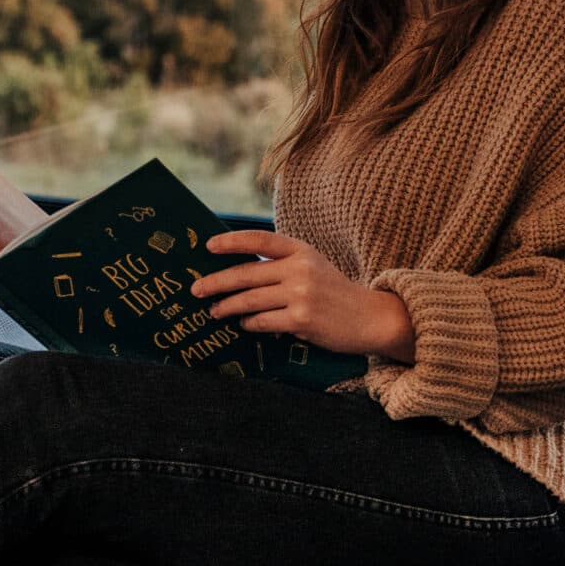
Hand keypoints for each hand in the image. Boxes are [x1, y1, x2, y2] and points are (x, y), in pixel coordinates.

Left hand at [194, 230, 416, 361]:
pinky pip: (263, 321)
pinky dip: (249, 324)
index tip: (208, 246)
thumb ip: (282, 263)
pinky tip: (243, 325)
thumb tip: (238, 269)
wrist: (369, 317)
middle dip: (216, 282)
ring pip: (250, 300)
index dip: (231, 241)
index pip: (259, 240)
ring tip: (213, 311)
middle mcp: (300, 268)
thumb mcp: (312, 265)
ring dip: (227, 307)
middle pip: (246, 273)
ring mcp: (301, 294)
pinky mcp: (301, 319)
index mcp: (301, 250)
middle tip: (196, 289)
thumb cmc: (334, 292)